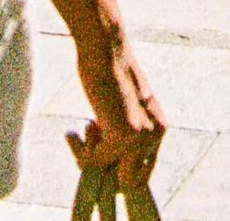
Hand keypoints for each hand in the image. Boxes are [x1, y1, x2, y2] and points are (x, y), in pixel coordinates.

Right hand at [67, 28, 163, 202]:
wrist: (103, 46)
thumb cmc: (106, 72)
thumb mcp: (122, 108)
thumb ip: (123, 134)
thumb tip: (110, 172)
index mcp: (158, 127)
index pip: (144, 172)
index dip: (118, 175)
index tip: (97, 166)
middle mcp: (155, 135)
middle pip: (130, 183)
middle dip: (105, 173)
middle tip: (85, 152)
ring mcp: (141, 137)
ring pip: (109, 175)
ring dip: (88, 160)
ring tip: (80, 133)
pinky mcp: (124, 137)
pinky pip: (94, 161)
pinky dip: (79, 150)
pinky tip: (72, 133)